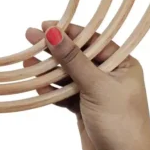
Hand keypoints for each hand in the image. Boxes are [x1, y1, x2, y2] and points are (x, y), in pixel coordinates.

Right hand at [25, 22, 149, 149]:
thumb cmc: (122, 125)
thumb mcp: (97, 86)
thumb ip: (73, 59)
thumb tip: (54, 32)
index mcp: (122, 63)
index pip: (92, 39)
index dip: (69, 31)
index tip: (46, 25)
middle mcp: (109, 74)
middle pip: (76, 54)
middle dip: (54, 47)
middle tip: (30, 36)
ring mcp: (95, 91)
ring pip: (67, 73)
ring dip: (48, 68)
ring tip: (27, 60)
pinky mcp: (83, 107)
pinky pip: (63, 92)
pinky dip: (50, 88)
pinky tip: (36, 82)